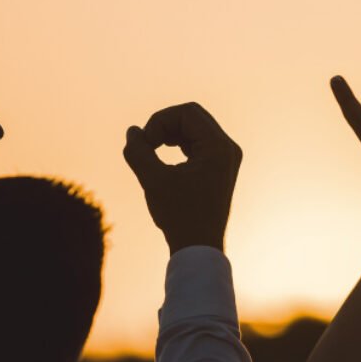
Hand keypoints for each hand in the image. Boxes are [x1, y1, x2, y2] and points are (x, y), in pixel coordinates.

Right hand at [123, 102, 241, 253]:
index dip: (159, 121)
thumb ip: (138, 152)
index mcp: (218, 148)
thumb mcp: (153, 181)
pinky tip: (163, 159)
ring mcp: (226, 158)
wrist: (199, 248)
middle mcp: (228, 149)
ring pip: (194, 128)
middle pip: (192, 116)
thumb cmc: (179, 216)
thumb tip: (133, 132)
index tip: (145, 144)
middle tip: (146, 144)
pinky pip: (197, 143)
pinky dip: (178, 145)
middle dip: (164, 125)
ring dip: (170, 134)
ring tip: (152, 151)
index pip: (186, 113)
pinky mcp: (219, 168)